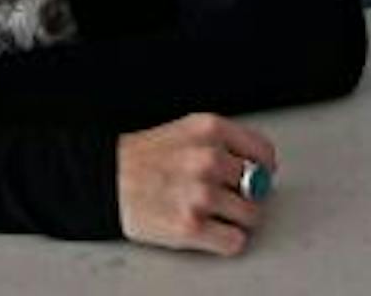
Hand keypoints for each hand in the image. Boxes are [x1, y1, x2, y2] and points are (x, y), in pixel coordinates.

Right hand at [115, 113, 276, 256]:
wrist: (105, 179)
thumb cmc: (143, 158)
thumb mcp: (186, 131)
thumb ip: (224, 143)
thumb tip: (263, 170)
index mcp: (209, 129)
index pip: (264, 154)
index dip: (261, 169)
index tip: (252, 176)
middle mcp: (208, 158)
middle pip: (259, 187)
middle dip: (245, 195)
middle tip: (223, 196)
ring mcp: (200, 193)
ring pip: (251, 216)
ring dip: (235, 219)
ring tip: (211, 213)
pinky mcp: (190, 225)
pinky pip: (234, 241)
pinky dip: (225, 240)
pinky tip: (207, 228)